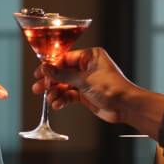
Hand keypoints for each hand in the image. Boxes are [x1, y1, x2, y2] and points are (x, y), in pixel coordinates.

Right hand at [34, 46, 161, 133]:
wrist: (126, 106)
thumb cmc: (113, 88)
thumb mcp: (84, 80)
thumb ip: (63, 75)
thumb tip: (46, 69)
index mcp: (90, 56)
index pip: (64, 58)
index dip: (51, 67)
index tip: (39, 73)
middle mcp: (87, 67)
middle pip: (62, 72)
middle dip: (51, 81)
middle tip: (38, 87)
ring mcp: (86, 81)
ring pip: (65, 85)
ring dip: (56, 92)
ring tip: (49, 99)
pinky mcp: (85, 94)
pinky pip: (69, 95)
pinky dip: (63, 99)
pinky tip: (58, 104)